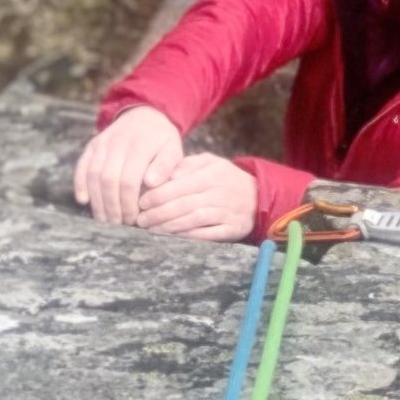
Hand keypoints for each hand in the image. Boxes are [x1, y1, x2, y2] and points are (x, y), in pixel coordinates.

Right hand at [74, 106, 182, 225]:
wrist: (146, 115)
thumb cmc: (162, 139)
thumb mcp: (173, 149)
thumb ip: (166, 166)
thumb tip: (152, 184)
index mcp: (140, 145)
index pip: (129, 180)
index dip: (129, 203)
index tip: (134, 219)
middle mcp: (118, 142)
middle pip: (109, 180)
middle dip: (112, 206)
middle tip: (118, 225)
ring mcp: (102, 143)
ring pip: (93, 176)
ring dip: (97, 201)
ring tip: (105, 220)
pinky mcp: (92, 146)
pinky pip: (82, 166)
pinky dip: (80, 184)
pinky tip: (84, 201)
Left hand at [135, 153, 256, 241]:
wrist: (258, 195)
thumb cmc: (225, 178)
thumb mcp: (211, 162)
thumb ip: (188, 164)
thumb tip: (167, 174)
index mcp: (212, 174)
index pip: (180, 185)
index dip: (158, 194)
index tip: (141, 201)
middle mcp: (220, 193)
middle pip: (184, 204)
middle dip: (159, 213)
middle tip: (140, 219)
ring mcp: (227, 212)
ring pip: (193, 220)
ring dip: (170, 226)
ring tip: (151, 229)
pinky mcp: (232, 229)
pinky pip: (208, 235)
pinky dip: (189, 237)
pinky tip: (173, 237)